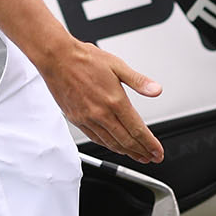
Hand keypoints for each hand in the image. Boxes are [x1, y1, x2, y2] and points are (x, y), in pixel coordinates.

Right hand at [37, 39, 164, 163]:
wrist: (57, 58)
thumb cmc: (84, 59)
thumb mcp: (117, 65)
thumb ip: (138, 81)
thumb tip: (156, 90)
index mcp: (114, 100)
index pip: (137, 129)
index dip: (150, 144)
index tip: (157, 152)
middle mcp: (101, 113)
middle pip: (126, 140)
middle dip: (141, 152)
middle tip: (151, 158)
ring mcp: (87, 118)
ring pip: (110, 143)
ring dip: (126, 152)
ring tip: (137, 156)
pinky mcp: (76, 119)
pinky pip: (95, 138)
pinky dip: (107, 145)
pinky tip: (113, 146)